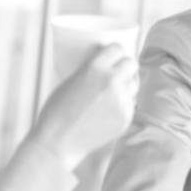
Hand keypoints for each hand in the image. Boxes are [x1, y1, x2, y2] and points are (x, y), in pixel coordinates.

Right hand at [32, 45, 138, 167]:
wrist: (58, 142)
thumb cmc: (57, 112)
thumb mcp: (70, 81)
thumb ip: (90, 71)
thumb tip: (107, 62)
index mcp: (94, 68)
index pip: (117, 48)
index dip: (116, 51)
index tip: (114, 55)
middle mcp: (112, 81)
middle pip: (131, 63)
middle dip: (126, 66)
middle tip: (119, 72)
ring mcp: (121, 100)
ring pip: (134, 84)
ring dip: (126, 85)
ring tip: (111, 94)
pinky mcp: (126, 117)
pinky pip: (131, 104)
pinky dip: (123, 105)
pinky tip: (108, 111)